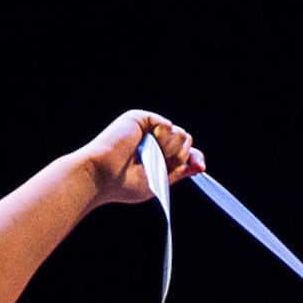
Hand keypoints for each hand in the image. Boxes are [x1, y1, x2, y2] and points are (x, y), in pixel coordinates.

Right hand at [74, 110, 205, 209]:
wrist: (102, 175)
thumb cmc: (123, 184)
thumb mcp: (159, 182)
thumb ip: (179, 171)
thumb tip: (200, 165)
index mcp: (156, 155)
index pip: (184, 151)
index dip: (194, 158)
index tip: (200, 166)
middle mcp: (153, 139)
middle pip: (186, 141)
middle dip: (180, 156)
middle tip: (162, 164)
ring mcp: (147, 128)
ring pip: (181, 133)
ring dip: (171, 149)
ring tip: (150, 156)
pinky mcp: (140, 118)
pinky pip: (167, 125)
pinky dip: (163, 138)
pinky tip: (148, 144)